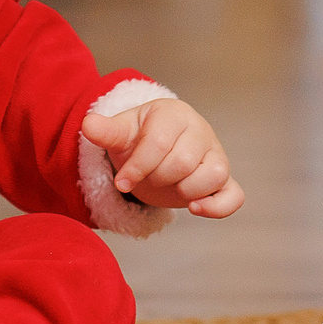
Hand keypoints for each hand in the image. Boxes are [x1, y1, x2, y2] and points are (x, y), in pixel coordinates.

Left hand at [84, 98, 243, 219]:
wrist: (154, 150)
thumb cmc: (138, 138)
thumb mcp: (120, 133)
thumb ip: (105, 131)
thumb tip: (88, 125)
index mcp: (173, 114)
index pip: (159, 143)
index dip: (137, 168)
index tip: (121, 183)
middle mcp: (200, 130)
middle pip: (182, 163)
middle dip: (157, 178)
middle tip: (146, 179)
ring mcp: (216, 154)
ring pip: (212, 176)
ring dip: (184, 191)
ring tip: (168, 187)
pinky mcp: (225, 179)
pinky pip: (234, 196)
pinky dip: (218, 207)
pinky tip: (195, 209)